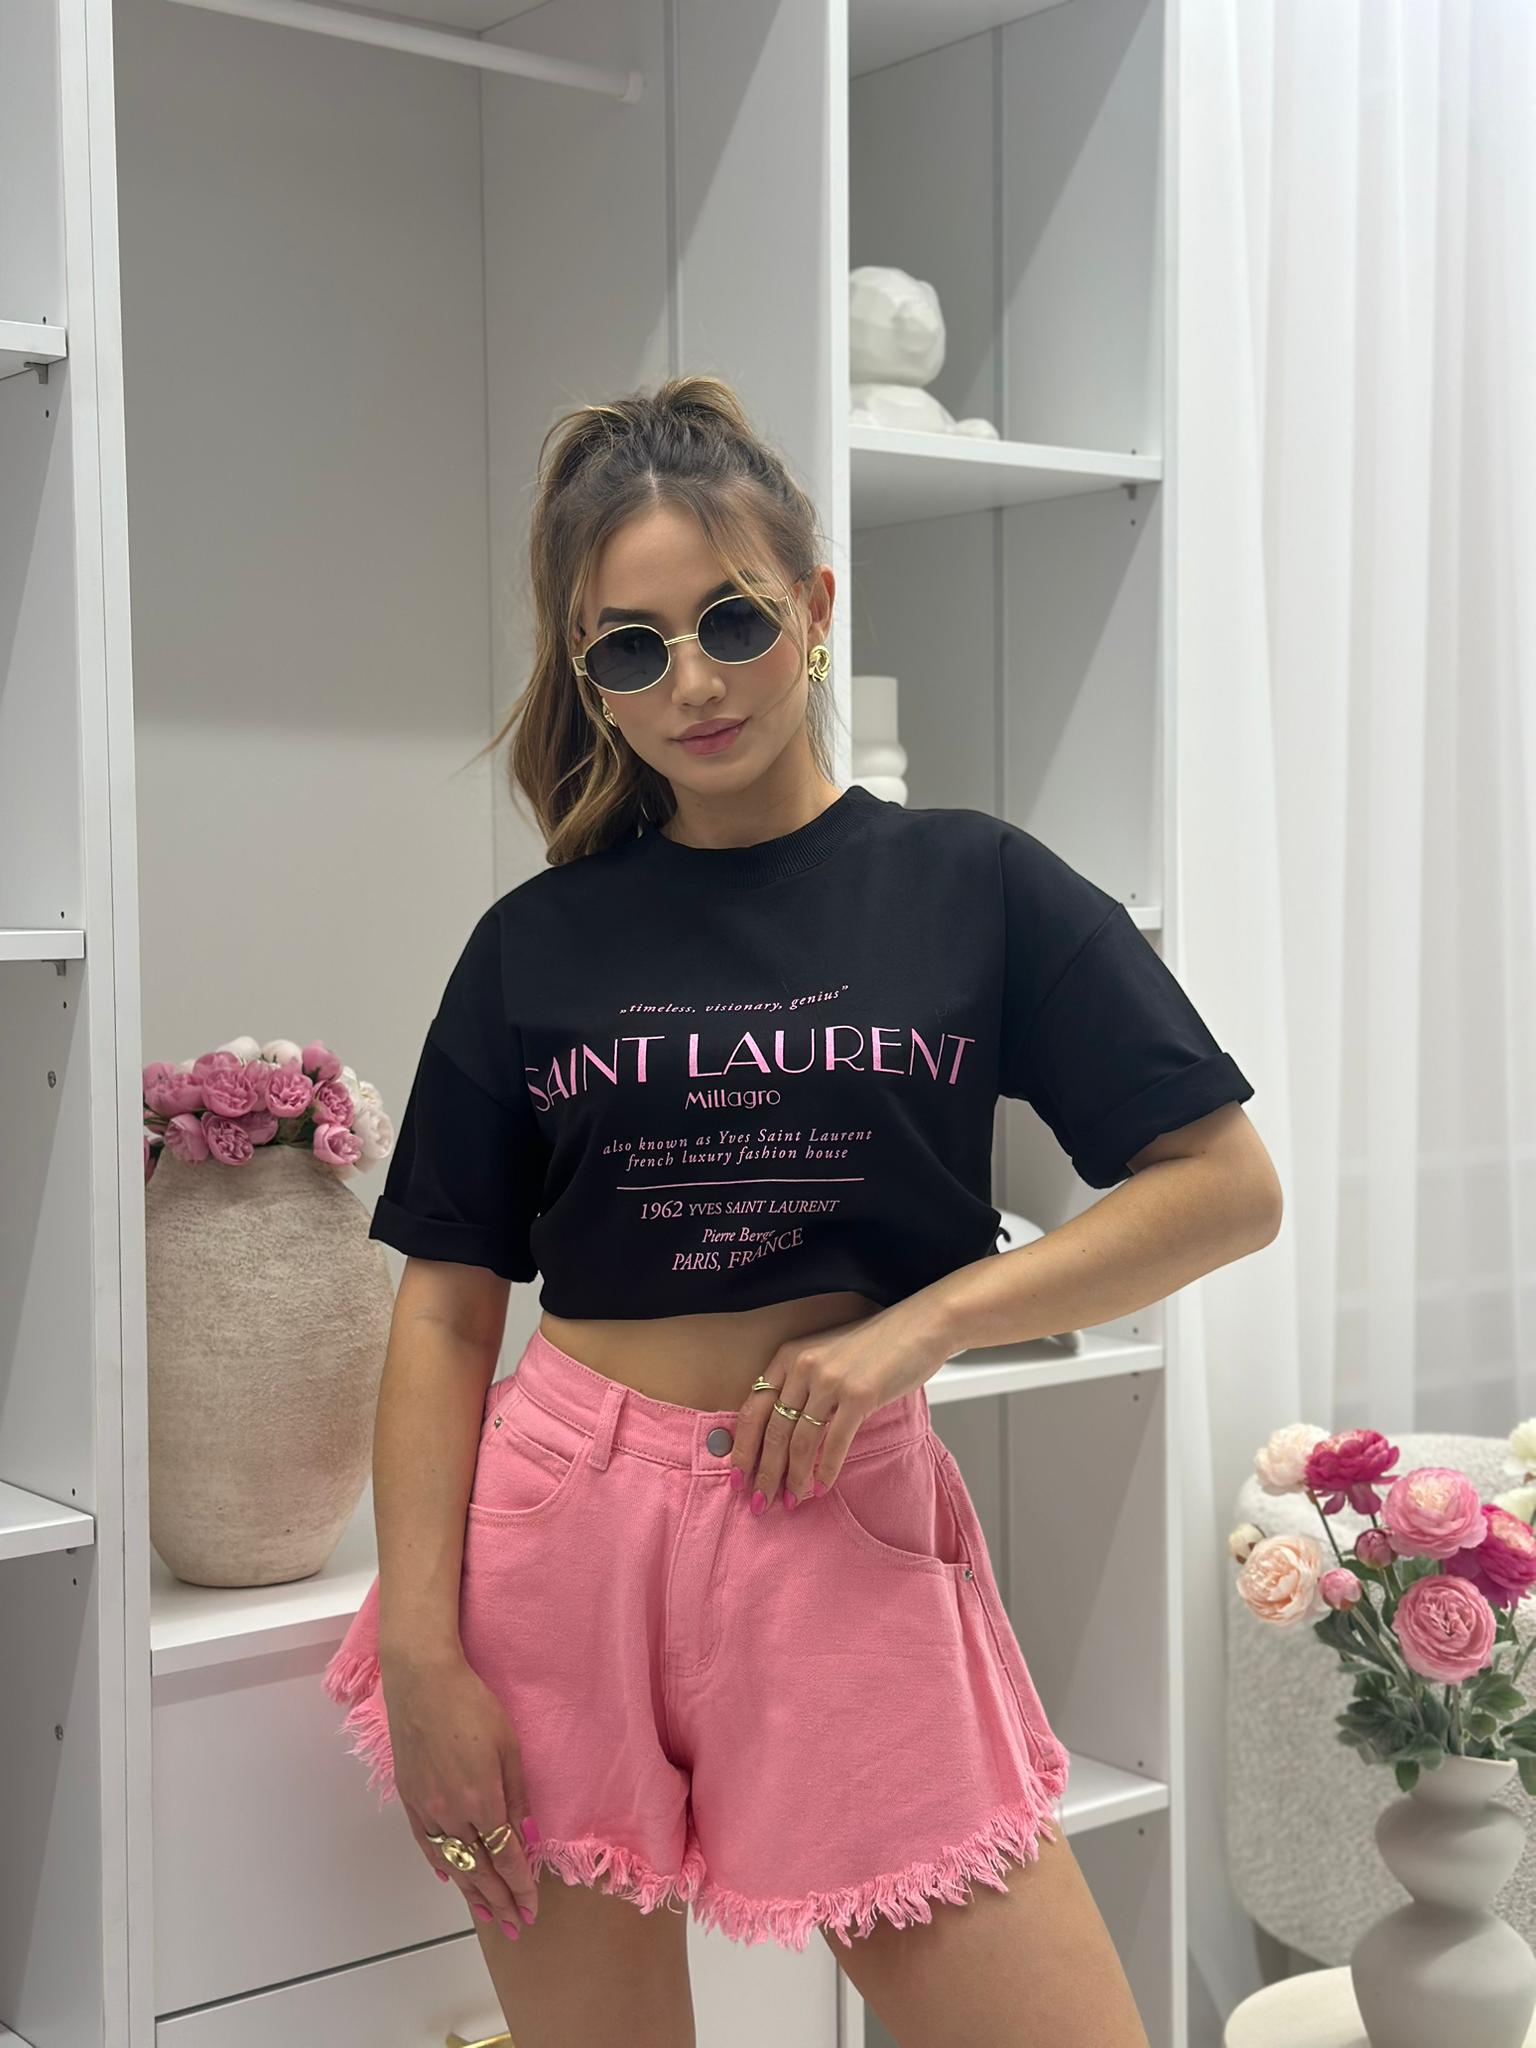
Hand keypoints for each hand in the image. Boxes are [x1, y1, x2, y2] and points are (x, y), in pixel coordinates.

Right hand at [384, 1647, 540, 1939]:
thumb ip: (517, 1797)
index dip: (520, 1885)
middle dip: (499, 1900)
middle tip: (514, 1926)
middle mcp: (451, 1814)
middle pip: (479, 1869)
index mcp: (482, 1801)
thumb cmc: (473, 1705)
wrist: (422, 1682)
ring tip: (486, 1914)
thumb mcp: (509, 1747)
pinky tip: (450, 1878)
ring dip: (470, 1892)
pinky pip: (427, 1843)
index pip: (505, 1857)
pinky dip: (441, 1865)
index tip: (531, 1908)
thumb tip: (526, 1839)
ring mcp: (427, 1809)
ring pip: (452, 1863)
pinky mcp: (409, 1799)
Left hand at [728, 1305, 945, 1513]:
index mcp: (788, 1355)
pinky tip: (821, 1487)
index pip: (753, 1409)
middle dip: (764, 1472)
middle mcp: (803, 1366)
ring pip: (800, 1442)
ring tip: (791, 1501)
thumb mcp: (824, 1355)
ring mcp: (830, 1381)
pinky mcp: (859, 1396)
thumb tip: (781, 1434)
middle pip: (773, 1431)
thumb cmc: (874, 1344)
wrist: (920, 1325)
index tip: (737, 1476)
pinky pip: (834, 1443)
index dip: (742, 1448)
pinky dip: (826, 1471)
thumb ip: (801, 1385)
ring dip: (794, 1478)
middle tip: (759, 1501)